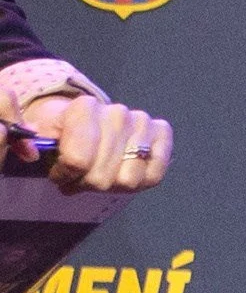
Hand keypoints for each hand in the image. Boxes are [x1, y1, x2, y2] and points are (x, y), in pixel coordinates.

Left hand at [13, 91, 170, 194]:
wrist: (91, 119)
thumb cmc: (64, 133)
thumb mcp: (41, 135)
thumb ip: (35, 143)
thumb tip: (40, 154)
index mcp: (84, 108)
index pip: (77, 160)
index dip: (66, 175)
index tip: (60, 173)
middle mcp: (116, 112)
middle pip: (101, 176)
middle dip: (87, 183)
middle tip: (80, 177)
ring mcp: (142, 122)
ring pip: (128, 180)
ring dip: (112, 184)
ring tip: (101, 173)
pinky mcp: (162, 134)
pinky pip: (154, 175)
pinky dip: (139, 181)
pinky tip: (124, 170)